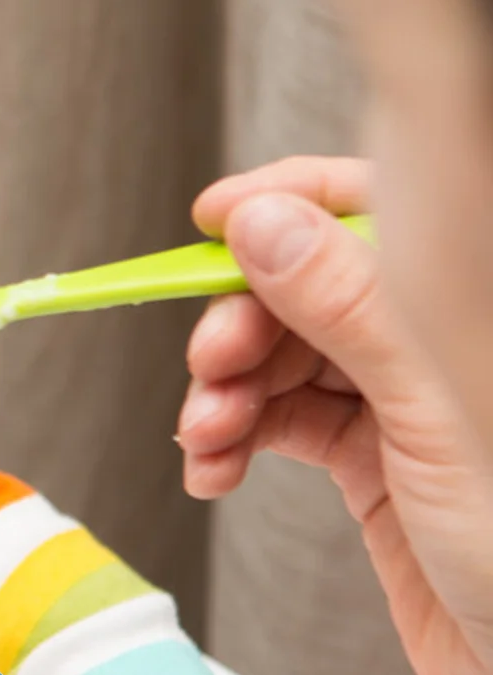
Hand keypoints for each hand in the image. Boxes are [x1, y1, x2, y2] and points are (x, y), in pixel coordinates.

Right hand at [179, 157, 492, 674]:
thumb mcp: (435, 416)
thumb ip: (351, 310)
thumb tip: (266, 224)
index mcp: (472, 303)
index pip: (375, 207)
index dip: (289, 203)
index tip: (214, 221)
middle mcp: (437, 341)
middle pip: (310, 287)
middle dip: (241, 322)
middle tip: (211, 365)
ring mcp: (405, 400)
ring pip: (285, 359)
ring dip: (226, 393)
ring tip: (207, 438)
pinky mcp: (374, 460)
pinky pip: (283, 423)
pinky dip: (234, 442)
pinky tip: (214, 471)